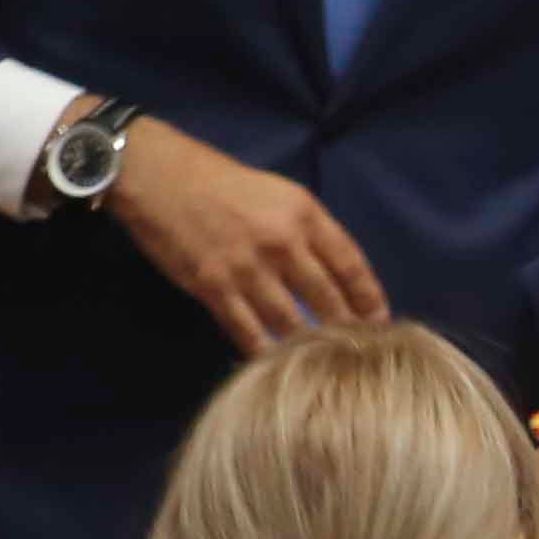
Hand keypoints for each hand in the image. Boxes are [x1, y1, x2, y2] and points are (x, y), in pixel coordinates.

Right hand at [103, 119, 384, 352]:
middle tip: (358, 352)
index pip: (352, 266)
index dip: (370, 299)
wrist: (157, 175)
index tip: (381, 321)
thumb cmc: (221, 182)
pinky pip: (247, 331)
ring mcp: (247, 268)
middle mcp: (282, 243)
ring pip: (291, 322)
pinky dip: (264, 350)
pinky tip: (277, 363)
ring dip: (308, 345)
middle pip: (328, 300)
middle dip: (347, 329)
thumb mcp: (280, 194)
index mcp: (305, 215)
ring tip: (323, 362)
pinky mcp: (213, 287)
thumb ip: (310, 232)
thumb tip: (337, 275)